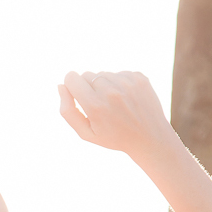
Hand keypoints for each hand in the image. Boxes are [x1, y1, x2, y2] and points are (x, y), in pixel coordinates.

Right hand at [58, 71, 174, 162]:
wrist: (150, 138)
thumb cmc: (114, 137)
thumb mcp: (86, 133)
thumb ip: (68, 110)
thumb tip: (61, 86)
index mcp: (95, 105)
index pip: (71, 77)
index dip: (71, 86)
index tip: (77, 95)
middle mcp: (111, 90)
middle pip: (86, 74)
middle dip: (88, 88)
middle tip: (100, 106)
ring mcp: (127, 82)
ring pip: (103, 73)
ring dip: (105, 85)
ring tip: (116, 104)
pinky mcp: (139, 77)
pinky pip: (119, 73)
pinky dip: (120, 84)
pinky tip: (127, 100)